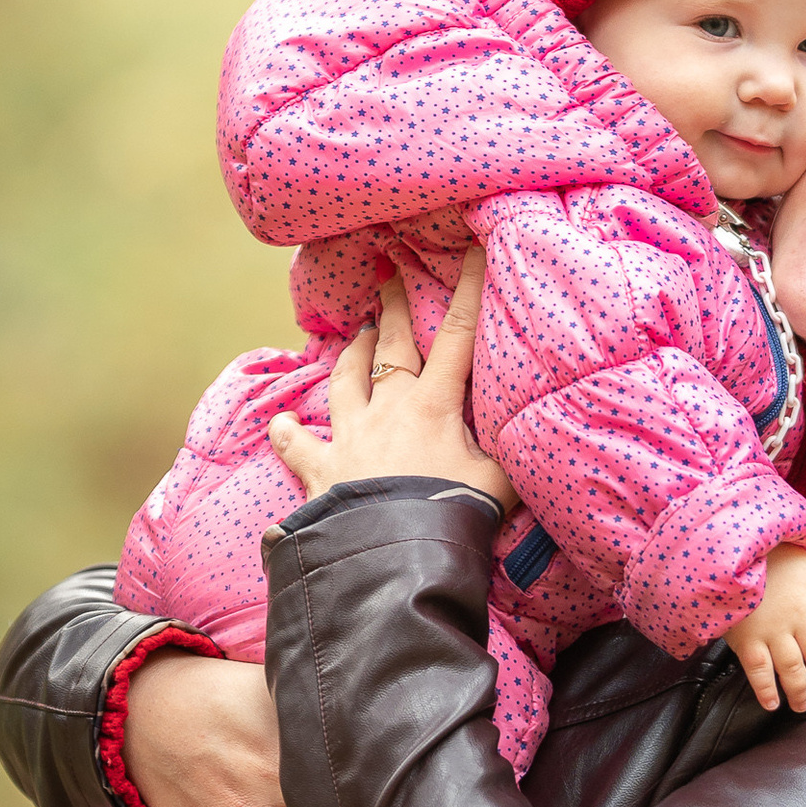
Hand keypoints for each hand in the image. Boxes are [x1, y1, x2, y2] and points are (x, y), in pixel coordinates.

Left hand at [267, 250, 518, 516]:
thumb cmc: (452, 517)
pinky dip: (286, 434)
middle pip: (391, 345)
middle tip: (388, 274)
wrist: (394, 557)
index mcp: (434, 404)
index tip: (474, 248)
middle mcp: (388, 409)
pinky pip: (298, 446)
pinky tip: (277, 424)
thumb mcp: (500, 482)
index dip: (469, 290)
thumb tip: (529, 429)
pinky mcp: (322, 470)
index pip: (458, 335)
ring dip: (350, 355)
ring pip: (345, 381)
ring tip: (354, 336)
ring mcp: (350, 437)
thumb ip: (509, 449)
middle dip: (392, 306)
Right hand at [725, 546, 805, 712]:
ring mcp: (772, 630)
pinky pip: (760, 672)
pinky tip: (772, 704)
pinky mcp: (747, 639)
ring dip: (799, 690)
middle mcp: (797, 616)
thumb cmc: (763, 552)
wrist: (725, 554)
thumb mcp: (799, 552)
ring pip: (793, 668)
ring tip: (802, 705)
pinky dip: (766, 690)